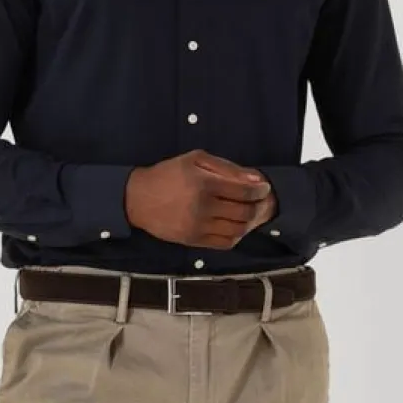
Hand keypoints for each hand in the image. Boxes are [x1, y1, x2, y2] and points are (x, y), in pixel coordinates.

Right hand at [126, 151, 276, 249]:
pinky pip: (225, 243)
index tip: (264, 188)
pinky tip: (236, 226)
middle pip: (245, 212)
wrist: (138, 199)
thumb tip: (255, 178)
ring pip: (238, 230)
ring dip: (251, 223)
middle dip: (260, 207)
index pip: (245, 191)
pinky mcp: (194, 241)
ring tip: (251, 214)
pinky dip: (237, 236)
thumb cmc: (168, 175)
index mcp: (204, 183)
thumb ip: (227, 168)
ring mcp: (199, 227)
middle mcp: (203, 207)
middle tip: (262, 202)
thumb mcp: (196, 159)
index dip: (260, 190)